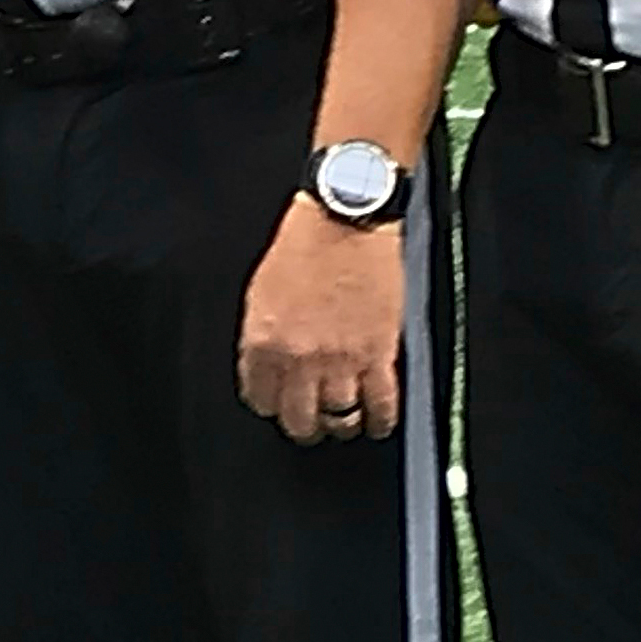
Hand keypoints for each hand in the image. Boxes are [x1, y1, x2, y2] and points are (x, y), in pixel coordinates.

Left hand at [237, 196, 405, 445]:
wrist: (346, 218)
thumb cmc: (303, 243)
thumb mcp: (261, 291)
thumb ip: (261, 337)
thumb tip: (267, 368)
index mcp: (263, 341)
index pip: (260, 399)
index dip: (271, 404)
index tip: (279, 402)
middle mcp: (299, 358)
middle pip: (299, 420)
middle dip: (304, 424)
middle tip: (311, 420)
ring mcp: (341, 360)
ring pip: (339, 420)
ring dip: (341, 423)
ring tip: (344, 419)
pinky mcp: (378, 354)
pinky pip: (380, 406)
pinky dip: (379, 420)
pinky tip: (376, 420)